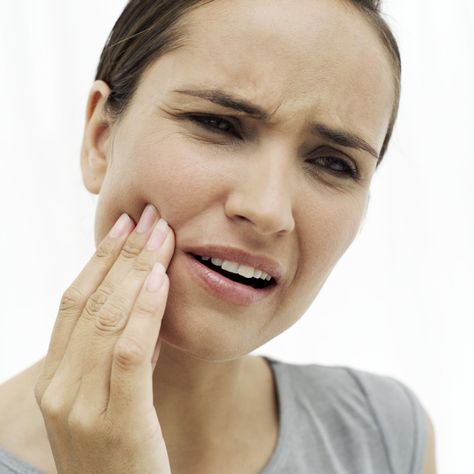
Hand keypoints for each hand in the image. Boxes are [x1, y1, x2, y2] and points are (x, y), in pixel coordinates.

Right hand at [34, 204, 174, 473]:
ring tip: (160, 234)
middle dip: (122, 254)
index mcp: (55, 378)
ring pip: (106, 319)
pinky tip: (160, 279)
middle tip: (149, 216)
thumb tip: (143, 307)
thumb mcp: (110, 397)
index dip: (98, 260)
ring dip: (136, 270)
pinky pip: (128, 352)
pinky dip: (143, 311)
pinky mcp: (116, 422)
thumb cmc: (121, 452)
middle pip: (90, 301)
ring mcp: (82, 407)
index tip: (123, 226)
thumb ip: (120, 355)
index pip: (73, 302)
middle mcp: (59, 388)